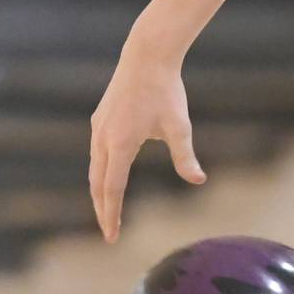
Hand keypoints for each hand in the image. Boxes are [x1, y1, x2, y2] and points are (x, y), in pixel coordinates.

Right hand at [89, 37, 205, 241]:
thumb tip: (199, 180)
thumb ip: (186, 156)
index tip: (112, 236)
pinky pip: (96, 153)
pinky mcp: (100, 119)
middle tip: (109, 233)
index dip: (112, 215)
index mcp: (120, 144)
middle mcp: (103, 138)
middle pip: (97, 184)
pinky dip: (99, 172)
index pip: (113, 189)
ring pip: (94, 169)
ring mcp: (98, 128)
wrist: (147, 57)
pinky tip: (108, 178)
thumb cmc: (166, 92)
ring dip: (99, 192)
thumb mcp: (180, 127)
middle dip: (103, 210)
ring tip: (107, 211)